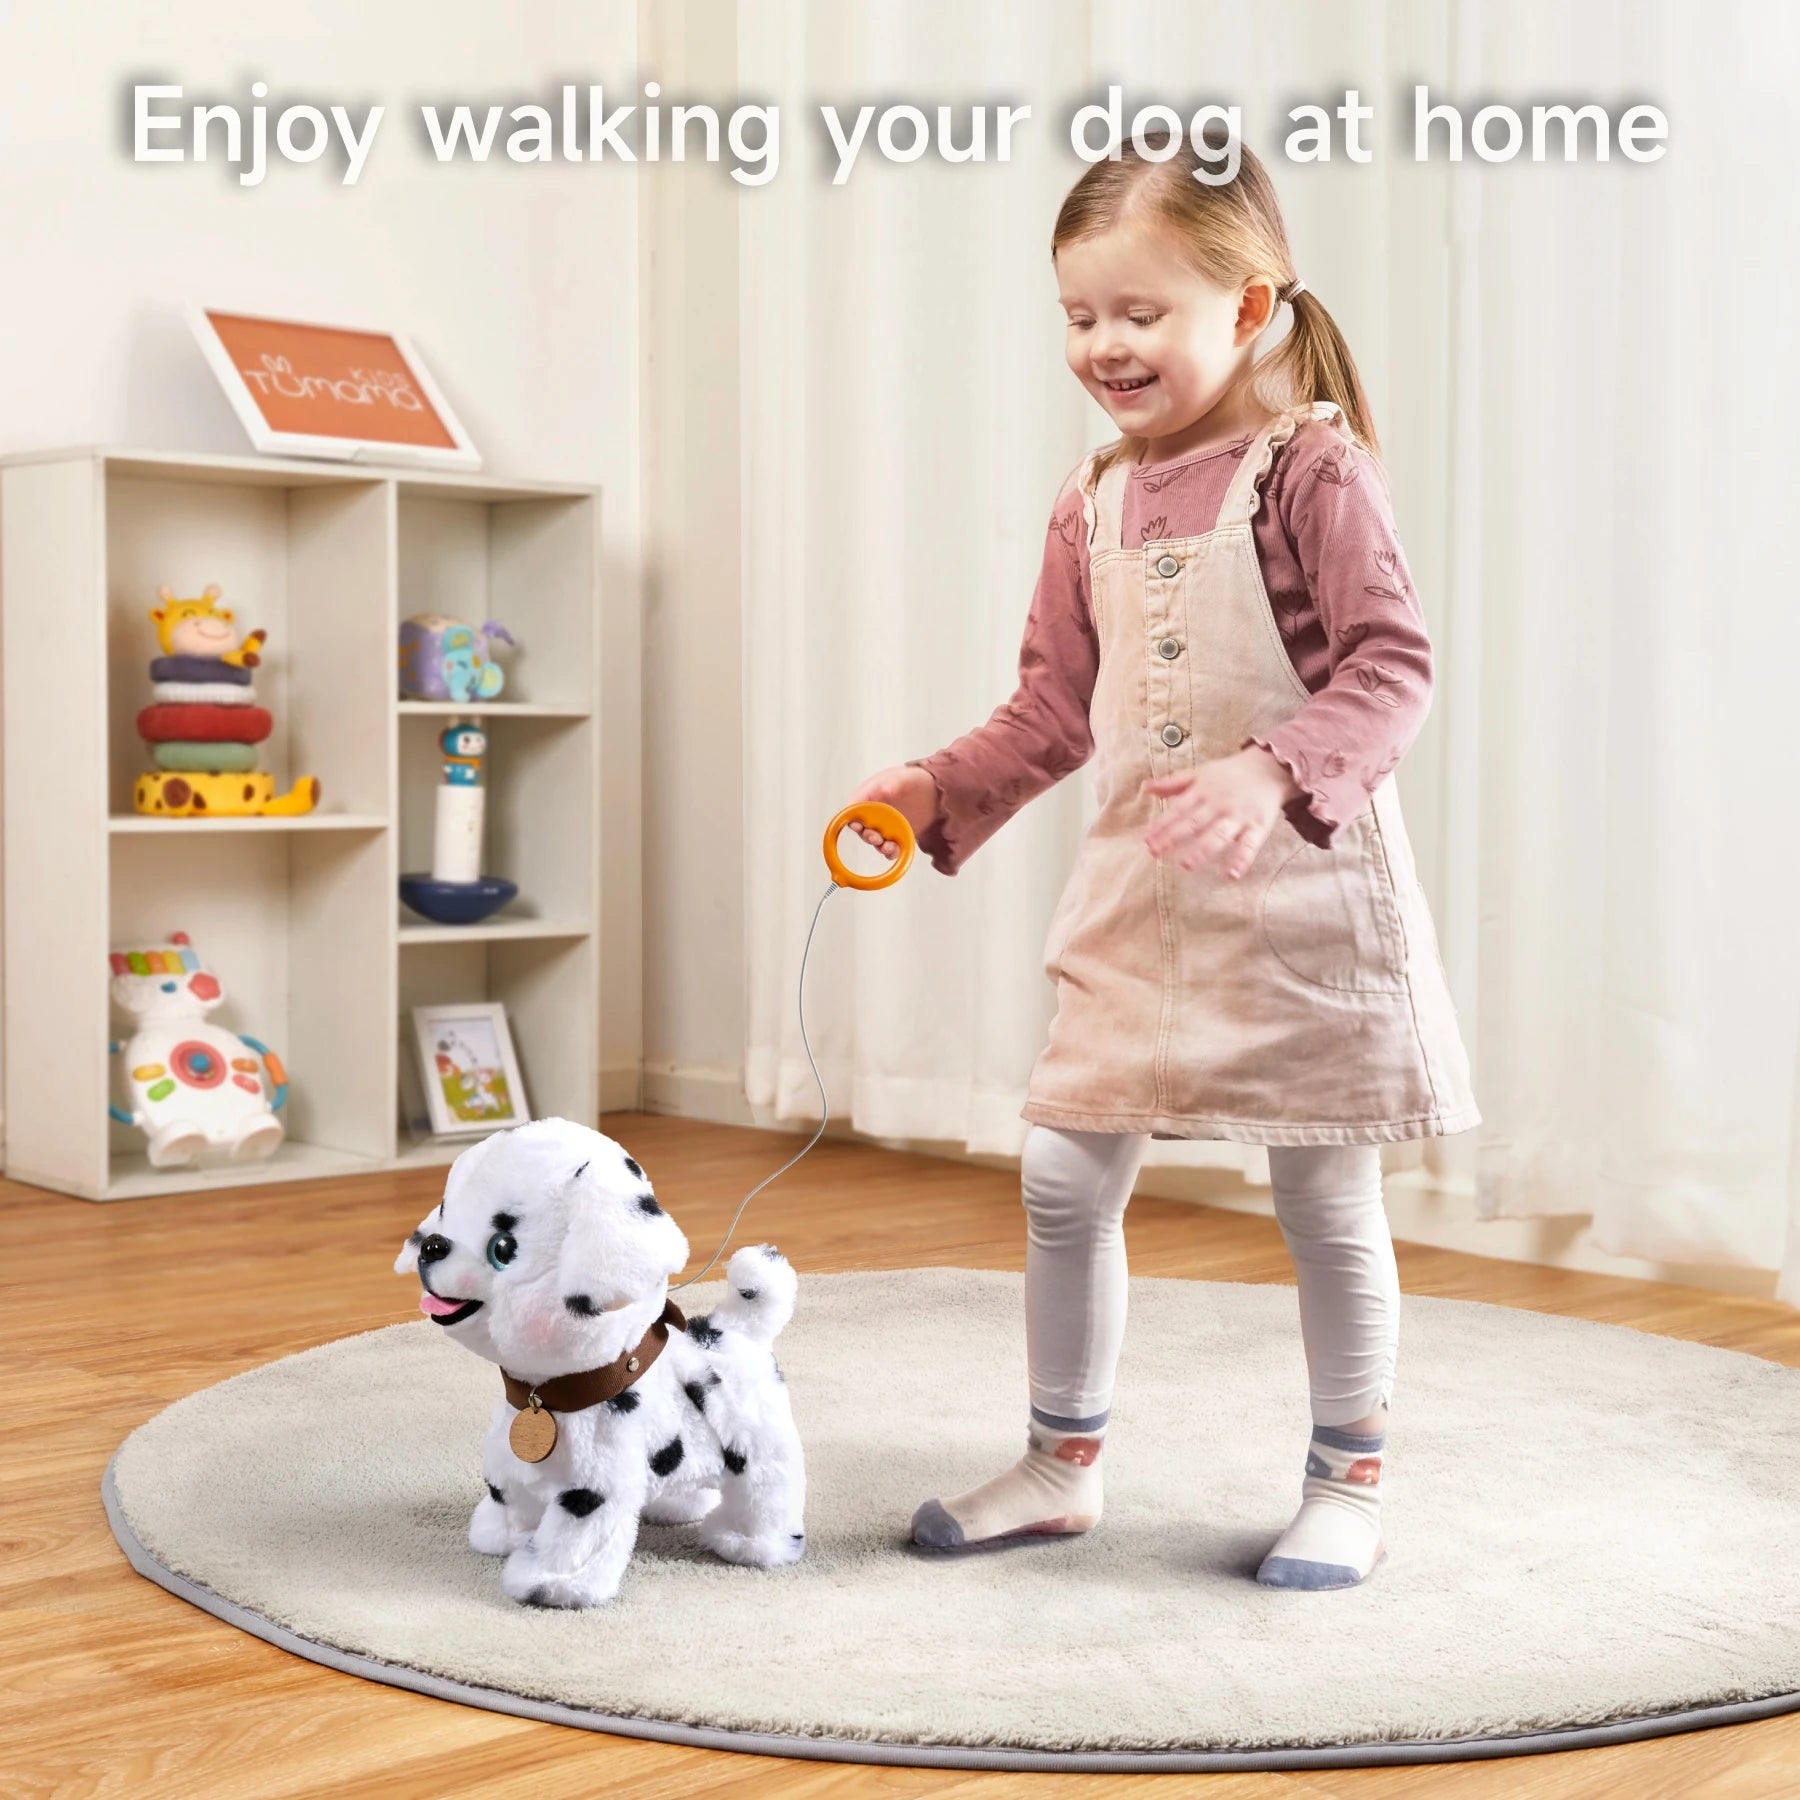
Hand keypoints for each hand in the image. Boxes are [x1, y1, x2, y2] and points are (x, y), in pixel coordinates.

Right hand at [843, 764, 938, 860]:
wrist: (934, 793)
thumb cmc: (913, 781)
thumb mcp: (901, 779)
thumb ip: (891, 784)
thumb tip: (884, 790)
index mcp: (868, 797)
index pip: (853, 810)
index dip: (851, 818)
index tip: (856, 825)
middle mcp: (874, 814)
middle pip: (862, 829)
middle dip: (867, 835)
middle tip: (875, 837)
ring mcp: (884, 826)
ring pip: (875, 841)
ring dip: (879, 846)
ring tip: (888, 846)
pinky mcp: (896, 836)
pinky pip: (890, 848)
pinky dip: (891, 852)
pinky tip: (896, 849)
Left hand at [1143, 747, 1300, 878]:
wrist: (1270, 768)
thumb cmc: (1229, 774)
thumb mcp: (1200, 773)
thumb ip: (1173, 783)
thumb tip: (1146, 788)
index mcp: (1203, 791)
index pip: (1179, 809)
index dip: (1162, 824)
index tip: (1146, 839)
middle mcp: (1219, 804)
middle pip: (1194, 822)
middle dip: (1173, 838)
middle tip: (1155, 853)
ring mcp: (1239, 816)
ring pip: (1219, 834)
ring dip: (1202, 850)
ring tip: (1186, 865)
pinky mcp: (1258, 827)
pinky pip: (1250, 845)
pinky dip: (1242, 860)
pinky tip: (1231, 874)